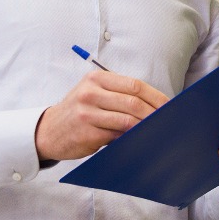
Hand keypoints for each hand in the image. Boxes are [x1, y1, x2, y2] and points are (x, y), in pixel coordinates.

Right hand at [35, 70, 168, 161]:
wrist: (48, 131)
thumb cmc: (78, 111)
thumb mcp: (93, 94)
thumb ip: (118, 96)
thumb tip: (154, 107)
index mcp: (96, 79)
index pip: (134, 85)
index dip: (155, 96)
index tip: (170, 106)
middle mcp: (90, 92)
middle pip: (133, 101)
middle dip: (154, 113)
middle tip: (168, 121)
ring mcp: (87, 112)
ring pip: (126, 119)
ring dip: (145, 126)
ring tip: (158, 131)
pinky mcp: (86, 132)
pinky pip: (116, 135)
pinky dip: (131, 138)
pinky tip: (140, 140)